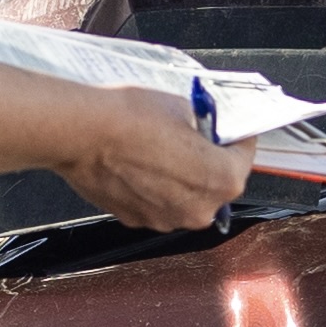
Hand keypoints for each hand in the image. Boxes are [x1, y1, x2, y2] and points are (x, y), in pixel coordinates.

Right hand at [53, 84, 254, 231]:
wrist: (81, 132)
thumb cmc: (130, 117)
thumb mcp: (182, 107)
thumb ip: (204, 126)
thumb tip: (204, 128)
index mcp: (221, 180)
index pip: (244, 157)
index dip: (237, 138)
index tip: (232, 129)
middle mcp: (198, 209)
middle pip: (216, 183)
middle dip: (210, 160)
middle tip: (195, 136)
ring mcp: (165, 219)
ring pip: (185, 196)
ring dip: (181, 176)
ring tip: (161, 148)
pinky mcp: (136, 219)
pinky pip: (157, 202)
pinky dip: (154, 186)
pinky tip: (140, 162)